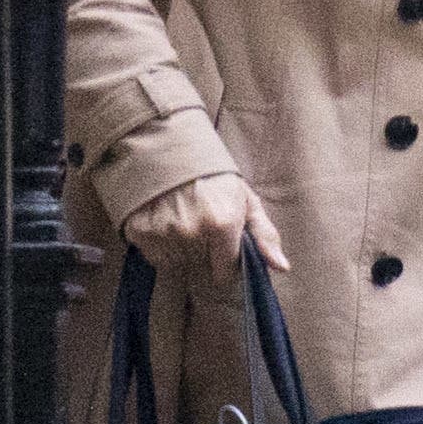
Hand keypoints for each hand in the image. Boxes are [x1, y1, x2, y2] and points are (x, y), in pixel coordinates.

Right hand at [122, 172, 283, 282]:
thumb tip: (283, 267)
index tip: (223, 254)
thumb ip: (264, 236)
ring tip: (185, 224)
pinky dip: (161, 247)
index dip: (225, 264)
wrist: (169, 152)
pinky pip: (155, 257)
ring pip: (178, 264)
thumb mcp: (246, 201)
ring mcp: (164, 233)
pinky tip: (166, 225)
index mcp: (223, 225)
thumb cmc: (214, 178)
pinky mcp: (140, 232)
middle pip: (201, 267)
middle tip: (202, 228)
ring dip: (183, 252)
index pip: (225, 271)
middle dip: (205, 254)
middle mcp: (193, 232)